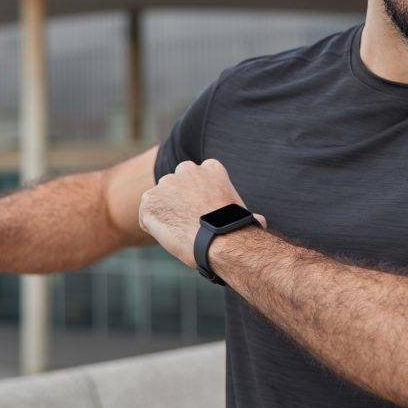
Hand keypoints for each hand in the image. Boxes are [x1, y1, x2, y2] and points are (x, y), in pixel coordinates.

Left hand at [138, 159, 264, 266]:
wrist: (218, 240)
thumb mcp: (246, 213)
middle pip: (176, 185)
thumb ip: (244, 211)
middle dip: (179, 201)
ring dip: (166, 214)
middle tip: (188, 223)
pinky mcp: (150, 200)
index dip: (198, 198)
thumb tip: (260, 221)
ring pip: (160, 200)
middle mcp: (186, 168)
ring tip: (180, 233)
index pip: (196, 179)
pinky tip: (170, 237)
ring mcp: (166, 183)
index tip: (203, 214)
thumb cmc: (236, 231)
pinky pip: (147, 216)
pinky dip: (154, 228)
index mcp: (211, 167)